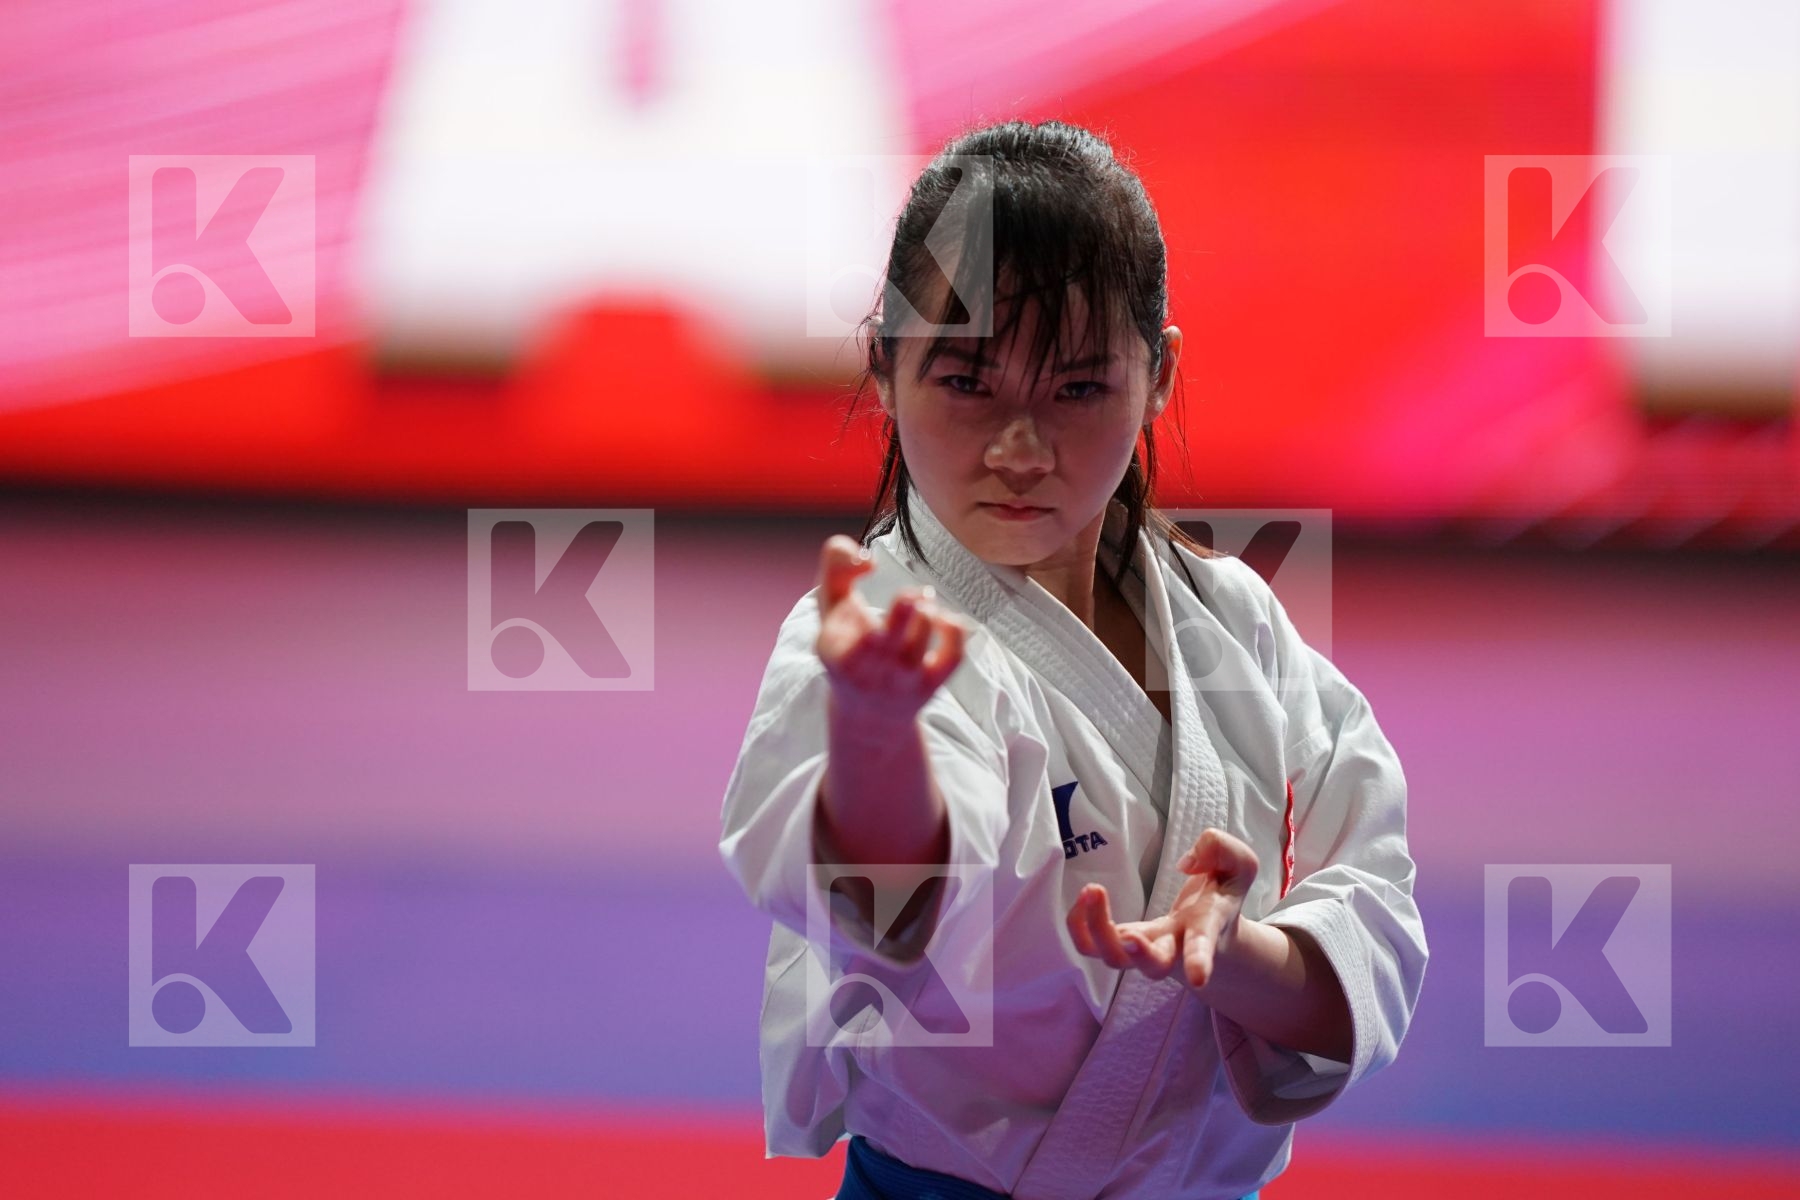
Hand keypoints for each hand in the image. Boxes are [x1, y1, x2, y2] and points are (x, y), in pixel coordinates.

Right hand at [814, 534, 971, 723]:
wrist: (869, 714)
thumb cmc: (848, 643)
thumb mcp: (831, 606)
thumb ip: (836, 564)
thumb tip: (869, 558)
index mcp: (835, 649)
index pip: (840, 617)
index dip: (855, 581)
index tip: (871, 565)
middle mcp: (866, 669)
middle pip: (883, 641)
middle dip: (903, 608)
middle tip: (913, 593)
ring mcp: (900, 681)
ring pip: (917, 645)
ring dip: (926, 614)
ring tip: (923, 602)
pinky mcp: (930, 686)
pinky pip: (951, 656)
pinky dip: (954, 629)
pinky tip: (944, 619)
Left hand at [1066, 827, 1259, 991]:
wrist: (1212, 928)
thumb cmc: (1222, 894)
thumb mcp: (1239, 865)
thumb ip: (1223, 851)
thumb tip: (1186, 862)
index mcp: (1206, 927)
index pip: (1203, 944)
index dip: (1200, 960)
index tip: (1198, 978)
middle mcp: (1174, 946)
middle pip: (1155, 966)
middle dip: (1140, 954)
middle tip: (1127, 934)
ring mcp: (1145, 948)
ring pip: (1116, 959)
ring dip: (1098, 929)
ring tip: (1092, 890)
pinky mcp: (1121, 942)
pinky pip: (1091, 946)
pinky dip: (1080, 927)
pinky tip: (1082, 899)